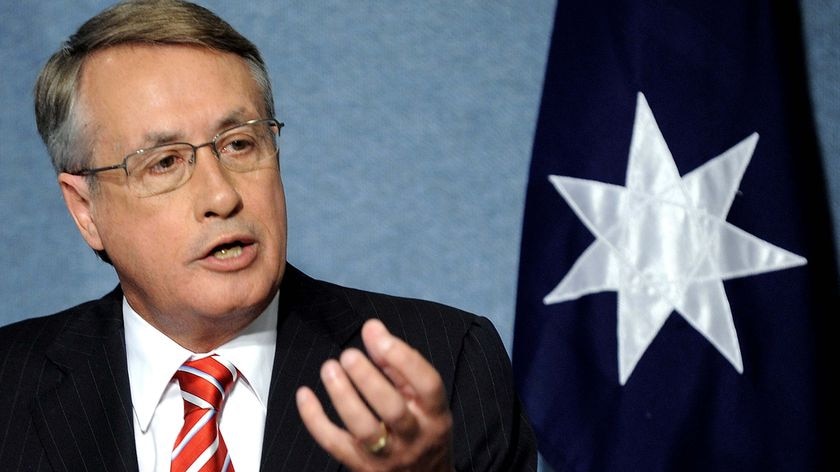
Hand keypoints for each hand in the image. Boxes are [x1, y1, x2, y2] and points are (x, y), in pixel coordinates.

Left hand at [296, 319, 453, 470]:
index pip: (427, 384)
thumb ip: (399, 366)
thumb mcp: (423, 400)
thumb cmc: (422, 429)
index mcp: (435, 414)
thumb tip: (372, 330)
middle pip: (392, 409)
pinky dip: (315, 420)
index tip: (377, 335)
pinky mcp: (361, 466)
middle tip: (349, 355)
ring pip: (364, 429)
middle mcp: (414, 436)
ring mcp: (387, 455)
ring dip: (343, 396)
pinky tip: (304, 394)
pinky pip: (335, 444)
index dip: (402, 357)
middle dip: (368, 378)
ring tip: (329, 368)